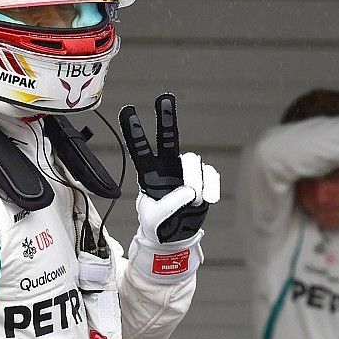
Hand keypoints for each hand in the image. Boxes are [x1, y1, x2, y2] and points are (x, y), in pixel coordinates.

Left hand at [119, 94, 219, 242]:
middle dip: (166, 118)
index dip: (134, 132)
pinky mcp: (203, 181)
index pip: (140, 149)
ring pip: (193, 160)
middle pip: (167, 137)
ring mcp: (186, 173)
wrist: (176, 239)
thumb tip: (189, 190)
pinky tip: (207, 201)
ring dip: (194, 180)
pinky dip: (210, 187)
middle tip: (164, 98)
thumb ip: (169, 204)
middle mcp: (167, 168)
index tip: (128, 111)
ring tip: (194, 201)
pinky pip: (210, 174)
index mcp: (149, 175)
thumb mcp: (155, 219)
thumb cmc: (158, 227)